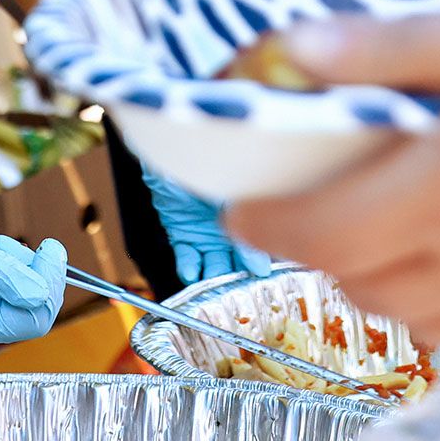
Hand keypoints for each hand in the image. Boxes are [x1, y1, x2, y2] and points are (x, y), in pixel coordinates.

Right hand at [0, 168, 65, 344]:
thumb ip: (2, 274)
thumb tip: (40, 296)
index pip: (33, 319)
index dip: (49, 285)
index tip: (50, 247)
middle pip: (37, 311)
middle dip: (33, 272)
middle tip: (5, 244)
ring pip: (34, 297)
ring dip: (22, 265)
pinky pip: (24, 288)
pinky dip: (17, 265)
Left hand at [140, 167, 272, 287]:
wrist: (176, 146)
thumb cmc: (213, 159)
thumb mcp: (237, 198)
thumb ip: (248, 233)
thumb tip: (261, 265)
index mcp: (250, 212)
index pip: (258, 248)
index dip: (260, 265)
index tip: (263, 282)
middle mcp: (230, 224)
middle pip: (236, 261)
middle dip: (236, 278)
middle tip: (237, 294)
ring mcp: (205, 229)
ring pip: (212, 263)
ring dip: (213, 277)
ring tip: (213, 287)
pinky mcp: (180, 230)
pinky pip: (186, 256)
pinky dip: (188, 267)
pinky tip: (192, 273)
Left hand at [224, 0, 439, 375]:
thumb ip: (400, 49)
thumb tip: (294, 53)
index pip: (312, 228)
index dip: (261, 215)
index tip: (237, 196)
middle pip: (359, 278)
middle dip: (318, 243)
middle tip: (317, 192)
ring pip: (421, 318)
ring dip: (382, 282)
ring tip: (388, 227)